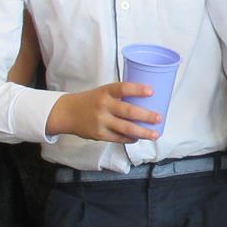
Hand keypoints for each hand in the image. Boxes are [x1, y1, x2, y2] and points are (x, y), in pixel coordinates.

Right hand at [45, 82, 160, 141]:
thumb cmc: (91, 101)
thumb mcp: (103, 92)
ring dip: (143, 132)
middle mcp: (103, 105)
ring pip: (126, 128)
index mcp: (105, 92)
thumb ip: (120, 96)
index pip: (123, 88)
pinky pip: (119, 138)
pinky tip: (138, 138)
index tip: (151, 91)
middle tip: (159, 118)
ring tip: (155, 134)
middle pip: (128, 111)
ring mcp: (101, 121)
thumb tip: (147, 100)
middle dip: (146, 116)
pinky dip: (130, 138)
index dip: (138, 89)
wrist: (67, 113)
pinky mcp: (99, 134)